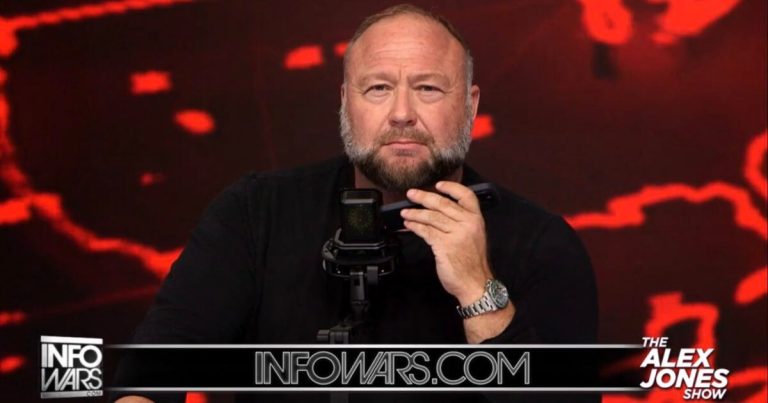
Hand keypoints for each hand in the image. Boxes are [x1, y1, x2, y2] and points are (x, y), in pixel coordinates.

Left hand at [401, 181, 491, 304]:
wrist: (476, 284)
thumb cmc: (472, 264)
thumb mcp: (473, 238)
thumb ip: (460, 223)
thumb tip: (437, 212)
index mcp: (476, 219)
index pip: (466, 195)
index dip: (451, 187)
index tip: (438, 184)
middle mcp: (468, 224)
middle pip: (443, 203)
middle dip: (423, 197)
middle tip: (411, 194)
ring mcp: (456, 234)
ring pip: (432, 217)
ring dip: (415, 213)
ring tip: (405, 212)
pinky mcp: (445, 245)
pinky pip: (426, 231)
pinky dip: (415, 227)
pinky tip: (409, 225)